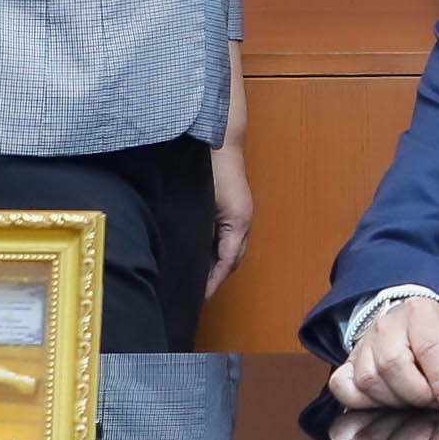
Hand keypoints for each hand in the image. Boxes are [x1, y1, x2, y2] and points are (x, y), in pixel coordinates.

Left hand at [206, 152, 252, 299]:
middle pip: (232, 260)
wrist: (218, 143)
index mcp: (239, 225)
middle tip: (197, 291)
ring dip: (216, 264)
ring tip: (198, 277)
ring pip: (230, 249)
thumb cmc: (215, 171)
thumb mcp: (207, 208)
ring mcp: (238, 216)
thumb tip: (195, 259)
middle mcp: (242, 224)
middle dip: (217, 277)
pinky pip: (226, 237)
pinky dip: (215, 250)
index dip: (214, 281)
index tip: (200, 296)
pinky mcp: (231, 210)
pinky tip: (200, 252)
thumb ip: (205, 235)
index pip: (227, 263)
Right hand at [327, 293, 438, 412]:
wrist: (417, 328)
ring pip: (369, 379)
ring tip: (415, 400)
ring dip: (395, 400)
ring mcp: (364, 344)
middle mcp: (386, 325)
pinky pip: (343, 387)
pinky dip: (363, 402)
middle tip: (434, 402)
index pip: (428, 348)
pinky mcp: (348, 363)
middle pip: (393, 365)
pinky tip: (386, 402)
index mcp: (421, 313)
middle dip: (417, 393)